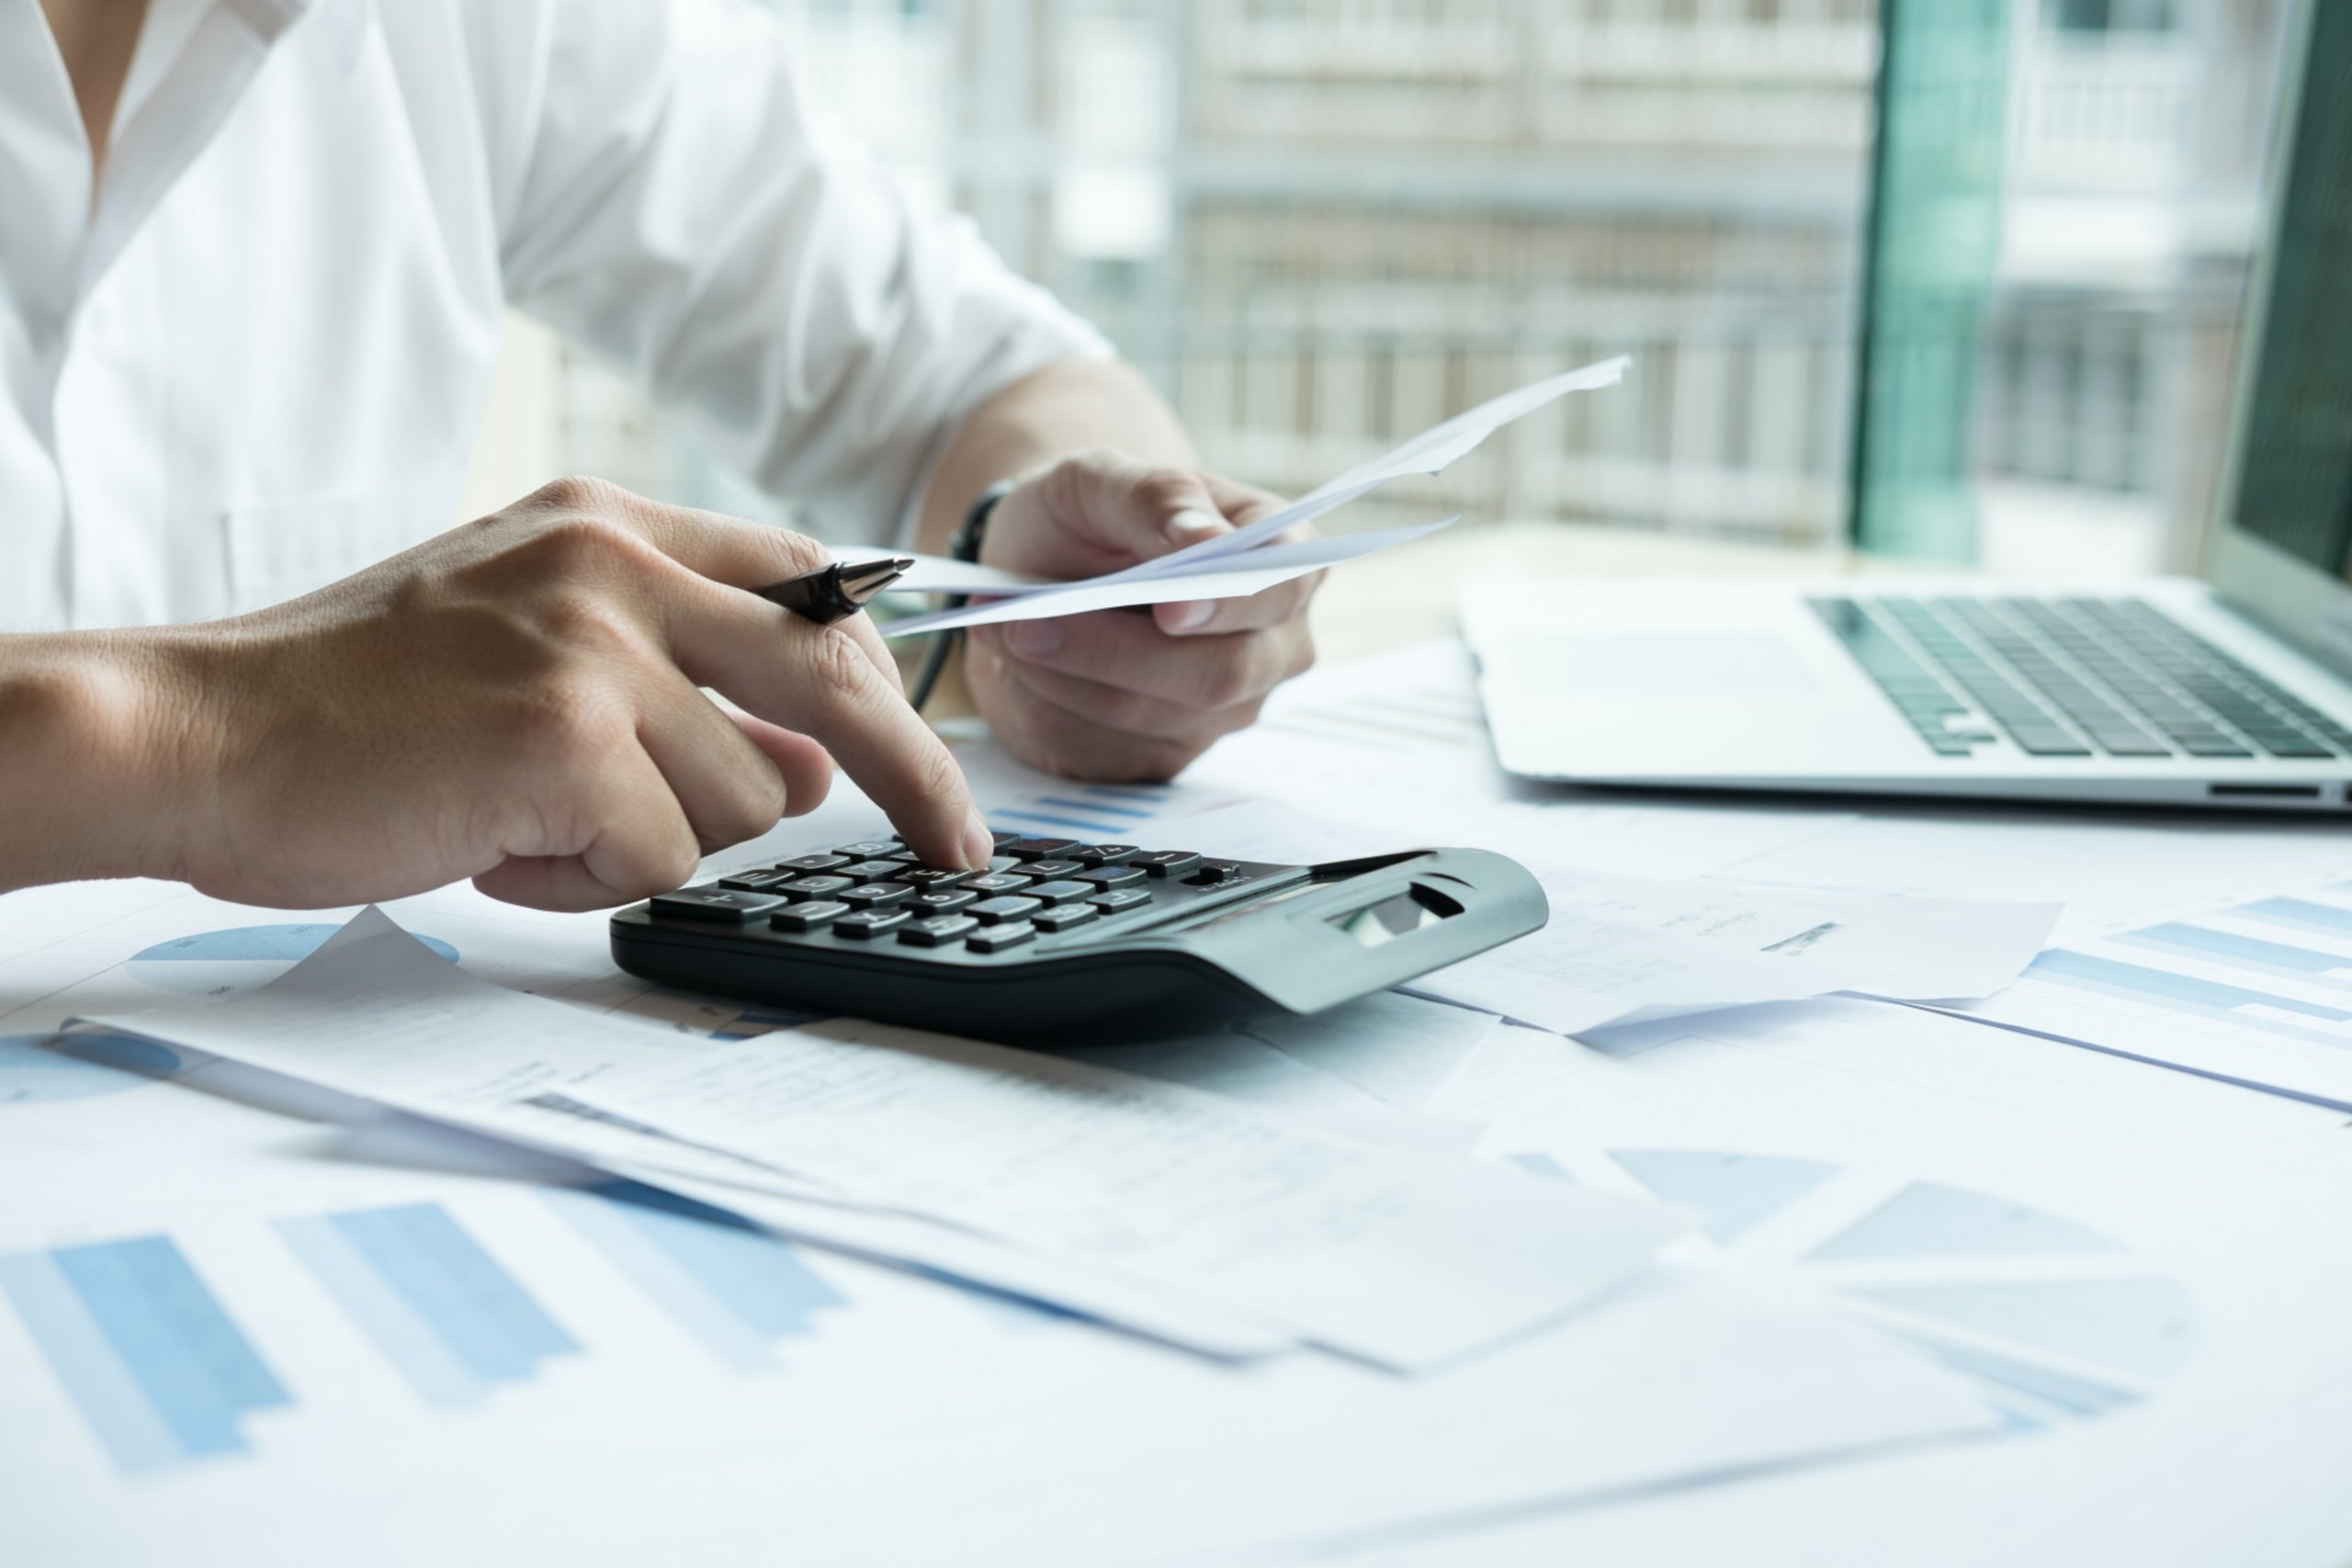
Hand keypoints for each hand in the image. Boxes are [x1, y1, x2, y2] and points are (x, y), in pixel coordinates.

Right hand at [138, 478, 992, 910]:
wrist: (200, 732)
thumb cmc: (356, 706)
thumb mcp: (534, 653)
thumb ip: (679, 687)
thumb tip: (816, 763)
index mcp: (613, 524)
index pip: (809, 587)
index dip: (884, 677)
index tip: (934, 754)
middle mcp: (617, 562)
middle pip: (836, 672)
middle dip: (917, 777)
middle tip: (959, 849)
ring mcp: (595, 642)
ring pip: (747, 798)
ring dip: (655, 841)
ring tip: (529, 816)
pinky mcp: (568, 733)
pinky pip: (660, 856)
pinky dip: (586, 879)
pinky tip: (495, 842)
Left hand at [962, 453, 1318, 778]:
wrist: (1041, 571)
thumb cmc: (1085, 517)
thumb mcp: (1100, 478)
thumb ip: (1156, 497)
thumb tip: (1205, 538)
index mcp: (1283, 561)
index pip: (1280, 590)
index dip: (1229, 605)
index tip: (1168, 608)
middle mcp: (1273, 645)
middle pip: (1220, 675)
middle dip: (1114, 651)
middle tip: (1025, 621)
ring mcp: (1228, 709)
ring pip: (1149, 717)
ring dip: (1064, 675)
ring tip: (1008, 626)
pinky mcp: (1169, 752)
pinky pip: (1106, 750)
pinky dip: (1050, 705)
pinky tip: (1025, 665)